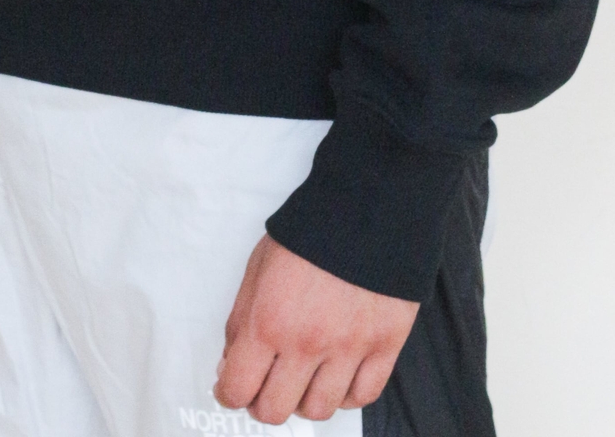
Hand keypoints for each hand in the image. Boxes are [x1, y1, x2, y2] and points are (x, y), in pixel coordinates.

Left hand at [215, 234, 417, 422]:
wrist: (367, 203)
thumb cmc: (308, 231)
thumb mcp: (257, 267)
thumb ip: (241, 321)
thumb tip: (232, 365)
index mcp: (269, 320)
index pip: (237, 390)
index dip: (229, 392)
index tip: (233, 387)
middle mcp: (307, 342)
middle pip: (275, 411)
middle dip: (263, 401)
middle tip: (267, 383)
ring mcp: (349, 347)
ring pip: (319, 411)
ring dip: (305, 399)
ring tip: (304, 376)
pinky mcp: (385, 345)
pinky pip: (362, 398)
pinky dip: (346, 394)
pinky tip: (338, 374)